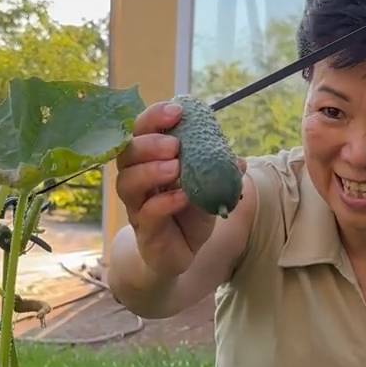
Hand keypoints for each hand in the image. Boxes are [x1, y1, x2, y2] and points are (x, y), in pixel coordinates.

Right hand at [115, 102, 245, 279]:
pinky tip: (182, 198)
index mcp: (149, 161)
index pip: (141, 131)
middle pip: (127, 153)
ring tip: (174, 168)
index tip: (177, 111)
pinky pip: (146, 213)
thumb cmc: (188, 215)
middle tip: (175, 146)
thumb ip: (218, 173)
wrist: (178, 255)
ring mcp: (136, 206)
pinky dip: (163, 203)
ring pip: (127, 182)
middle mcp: (136, 180)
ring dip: (150, 171)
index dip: (154, 117)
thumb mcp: (207, 190)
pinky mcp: (144, 230)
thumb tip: (239, 161)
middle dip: (149, 143)